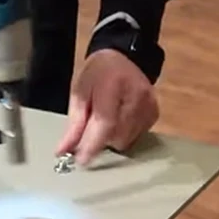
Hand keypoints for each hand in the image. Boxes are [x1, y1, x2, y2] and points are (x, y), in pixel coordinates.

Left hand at [56, 50, 159, 166]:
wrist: (123, 57)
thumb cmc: (97, 73)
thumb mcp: (79, 93)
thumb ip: (74, 124)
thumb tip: (63, 151)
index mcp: (113, 86)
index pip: (105, 123)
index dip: (92, 145)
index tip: (80, 162)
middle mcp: (137, 97)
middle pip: (117, 137)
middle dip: (100, 140)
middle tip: (91, 126)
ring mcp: (149, 106)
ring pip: (127, 140)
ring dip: (112, 138)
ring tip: (107, 118)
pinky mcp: (155, 113)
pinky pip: (136, 136)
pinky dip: (124, 133)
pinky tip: (119, 119)